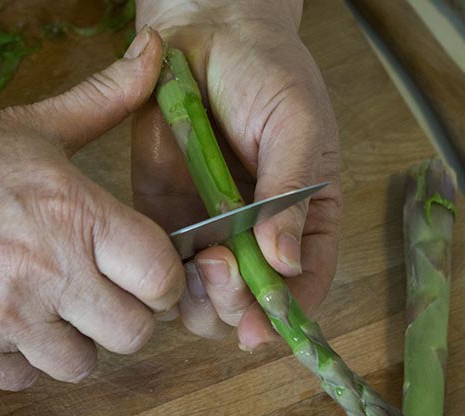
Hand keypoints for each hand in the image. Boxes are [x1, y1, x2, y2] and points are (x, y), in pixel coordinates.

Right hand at [0, 29, 184, 390]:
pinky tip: (18, 323)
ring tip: (61, 309)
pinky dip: (29, 359)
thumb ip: (108, 95)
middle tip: (109, 293)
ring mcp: (7, 318)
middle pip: (134, 332)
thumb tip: (156, 51)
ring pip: (83, 364)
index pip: (160, 275)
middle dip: (130, 315)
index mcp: (77, 216)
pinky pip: (27, 380)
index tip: (149, 272)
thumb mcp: (39, 126)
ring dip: (79, 341)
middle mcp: (50, 273)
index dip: (164, 279)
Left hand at [133, 1, 341, 348]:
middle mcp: (255, 232)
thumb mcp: (296, 126)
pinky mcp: (165, 217)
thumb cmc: (266, 75)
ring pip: (204, 294)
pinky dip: (161, 279)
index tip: (263, 329)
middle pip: (250, 298)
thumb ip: (291, 193)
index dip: (287, 312)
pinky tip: (161, 263)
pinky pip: (163, 266)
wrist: (205, 36)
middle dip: (237, 304)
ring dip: (200, 299)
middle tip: (223, 269)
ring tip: (199, 263)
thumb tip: (285, 263)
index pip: (304, 280)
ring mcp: (209, 228)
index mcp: (301, 214)